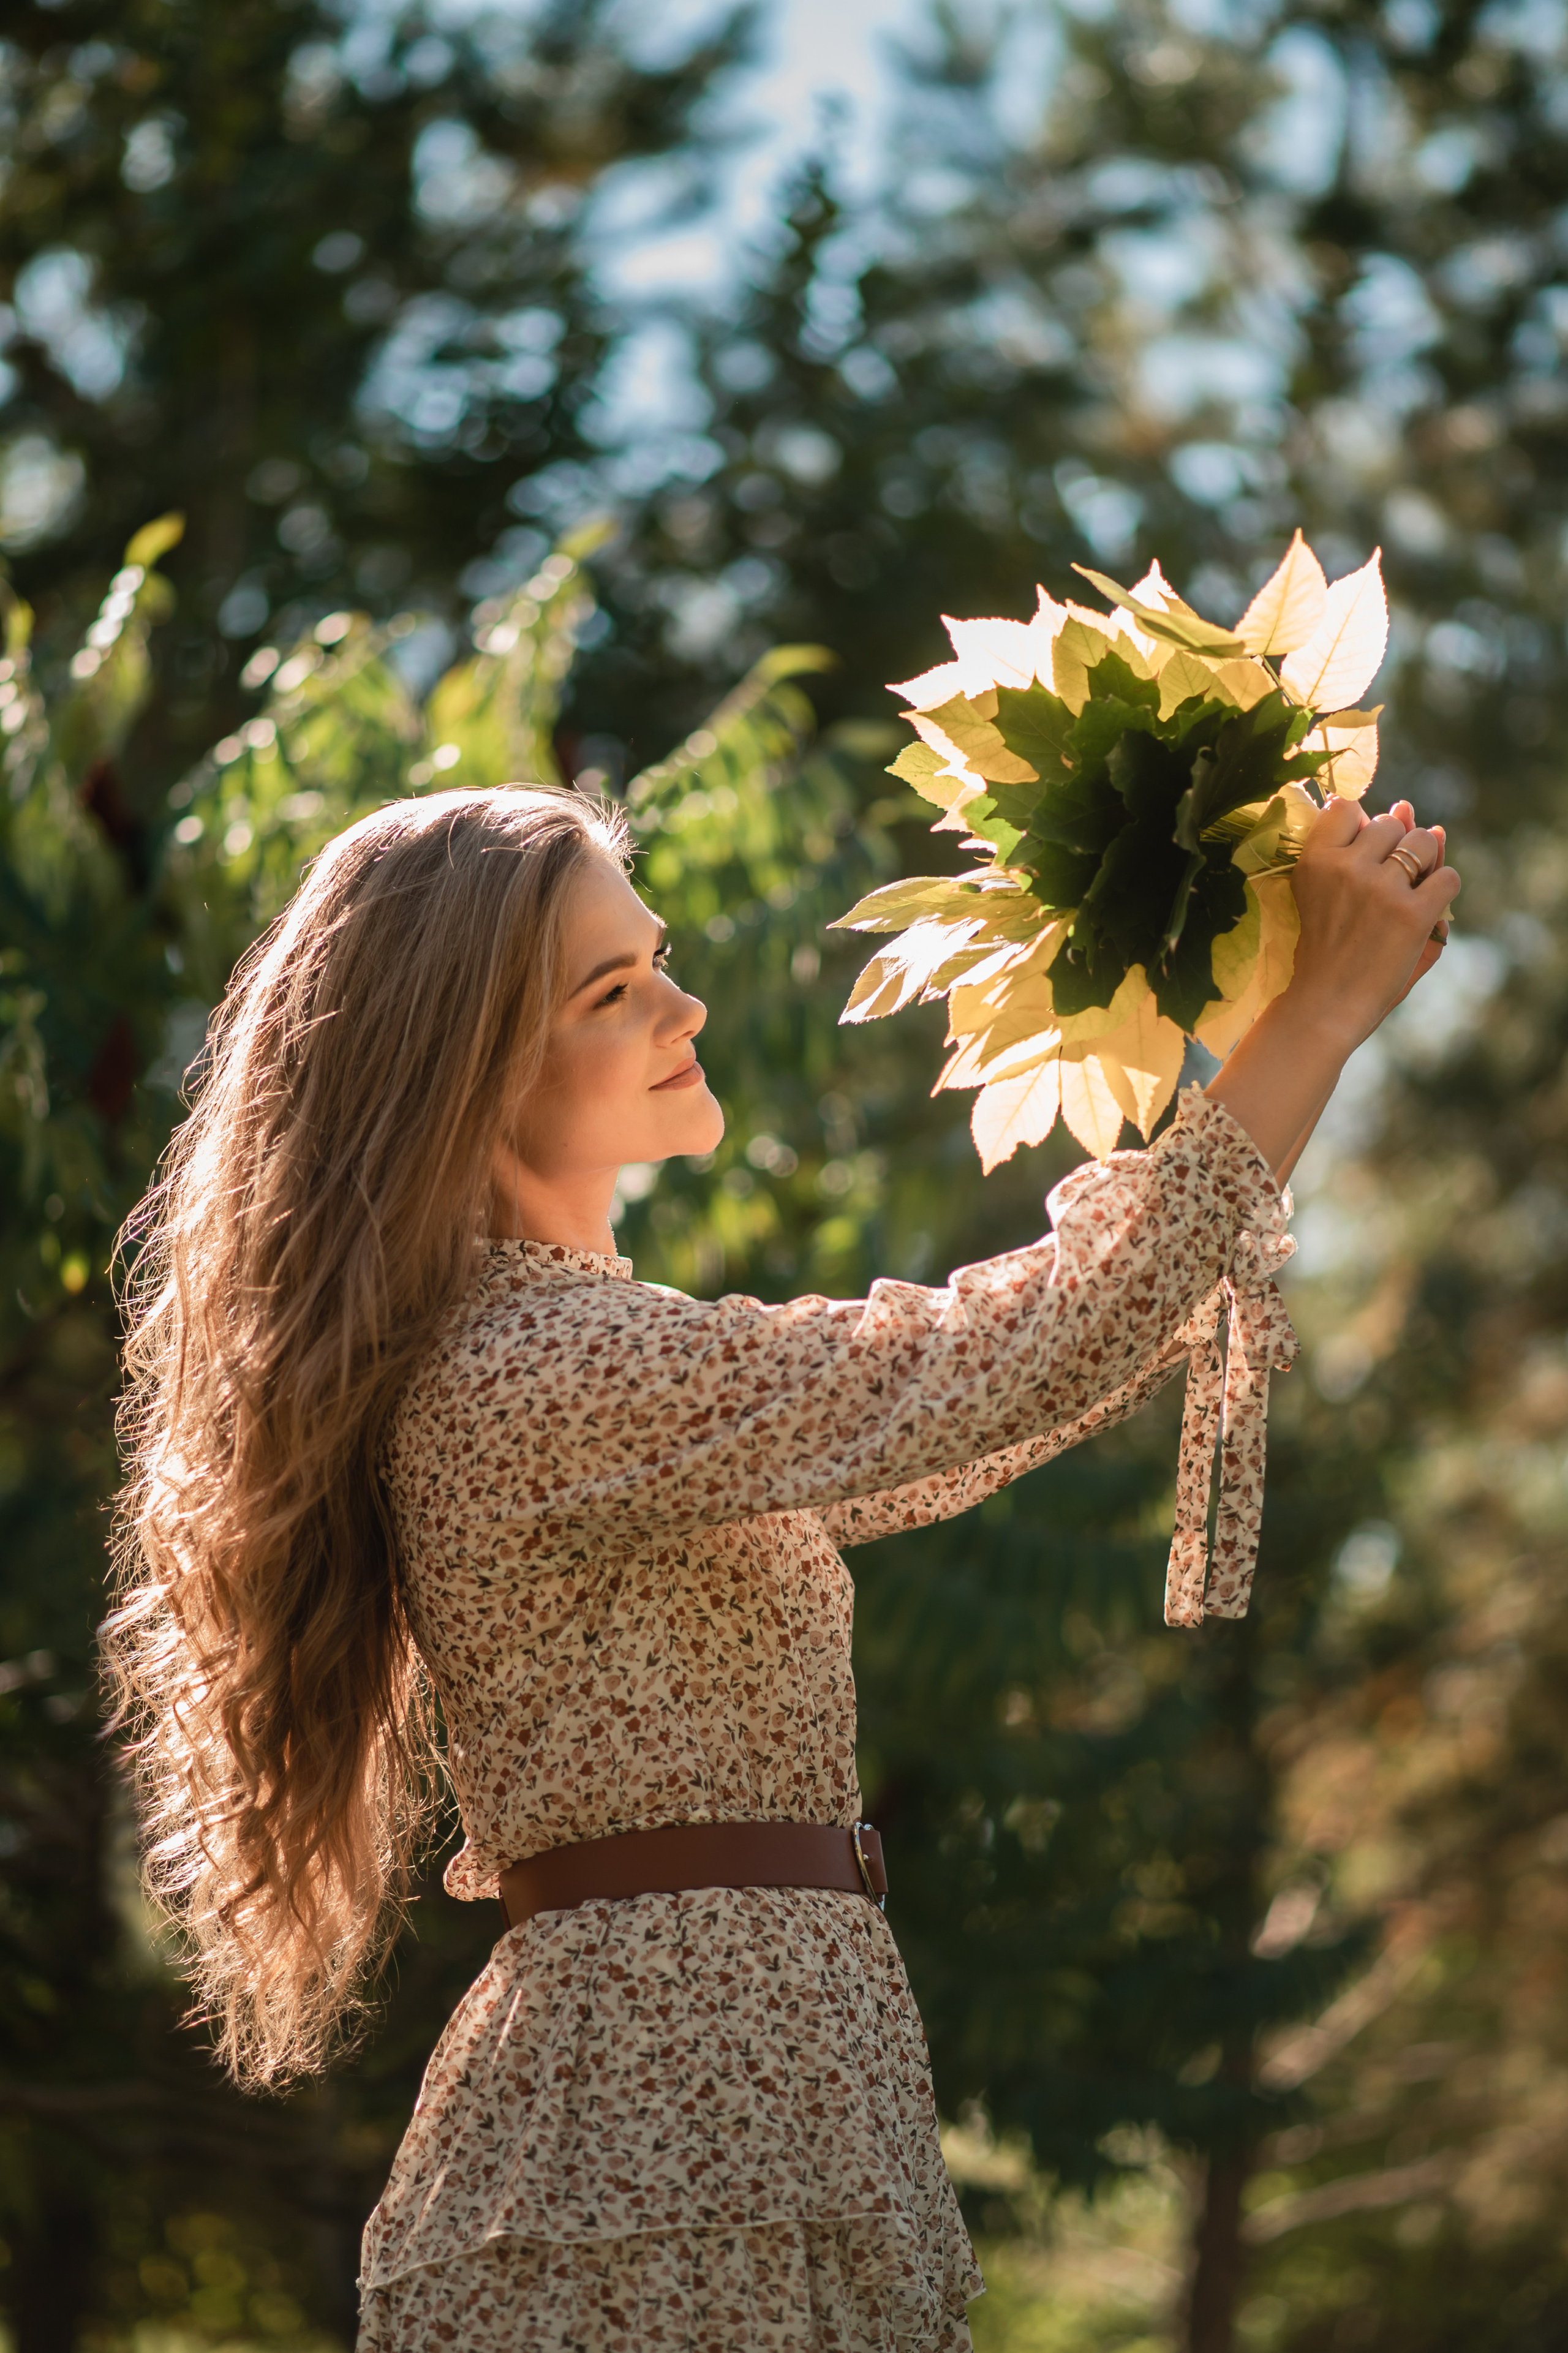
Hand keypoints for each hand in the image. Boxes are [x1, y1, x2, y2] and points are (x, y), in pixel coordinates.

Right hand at [1206, 796, 1458, 1176]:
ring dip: (1424, 865)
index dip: (1361, 829)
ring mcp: (1381, 889)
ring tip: (1404, 898)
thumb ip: (1363, 847)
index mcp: (1315, 859)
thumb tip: (1407, 806)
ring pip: (1425, 842)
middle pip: (1392, 823)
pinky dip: (1444, 893)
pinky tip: (1423, 914)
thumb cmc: (1325, 951)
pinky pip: (1449, 877)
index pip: (1347, 807)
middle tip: (1381, 889)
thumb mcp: (1326, 891)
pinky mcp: (1412, 914)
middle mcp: (1346, 866)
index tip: (1358, 858)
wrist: (1324, 1006)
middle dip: (1395, 849)